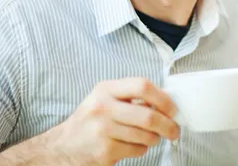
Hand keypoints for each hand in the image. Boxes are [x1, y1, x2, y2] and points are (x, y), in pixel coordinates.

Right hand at [47, 77, 179, 165]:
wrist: (62, 146)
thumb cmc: (90, 120)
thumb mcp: (105, 99)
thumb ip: (131, 96)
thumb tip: (166, 102)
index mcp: (106, 89)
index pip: (142, 86)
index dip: (163, 98)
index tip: (173, 108)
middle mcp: (103, 107)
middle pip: (148, 116)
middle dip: (168, 125)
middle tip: (174, 130)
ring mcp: (102, 130)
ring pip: (145, 136)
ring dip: (154, 139)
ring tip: (150, 137)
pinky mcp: (104, 151)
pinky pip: (136, 150)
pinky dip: (141, 149)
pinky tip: (132, 145)